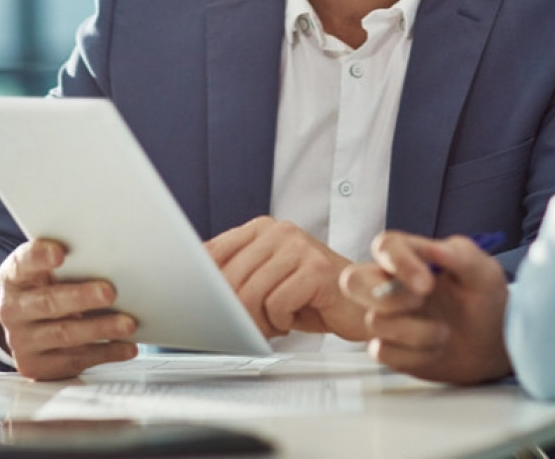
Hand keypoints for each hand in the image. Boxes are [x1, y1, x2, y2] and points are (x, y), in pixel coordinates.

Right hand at [0, 238, 137, 379]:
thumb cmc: (46, 292)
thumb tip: (109, 257)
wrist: (27, 331)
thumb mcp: (47, 274)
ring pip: (64, 334)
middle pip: (48, 302)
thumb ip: (70, 264)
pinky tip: (126, 346)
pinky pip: (75, 360)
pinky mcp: (37, 366)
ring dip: (100, 328)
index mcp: (14, 278)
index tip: (60, 253)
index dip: (39, 257)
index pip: (22, 263)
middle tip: (109, 292)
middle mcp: (13, 310)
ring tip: (127, 324)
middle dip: (81, 297)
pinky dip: (105, 352)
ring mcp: (23, 341)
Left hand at [206, 216, 364, 339]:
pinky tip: (295, 319)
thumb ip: (235, 276)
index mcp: (261, 228)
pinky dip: (282, 321)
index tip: (203, 307)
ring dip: (259, 321)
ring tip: (276, 323)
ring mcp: (300, 247)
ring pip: (250, 293)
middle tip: (252, 326)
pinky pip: (277, 304)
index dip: (203, 286)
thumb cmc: (311, 297)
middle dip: (235, 312)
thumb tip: (192, 289)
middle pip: (229, 278)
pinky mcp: (317, 269)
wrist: (362, 303)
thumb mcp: (267, 281)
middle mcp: (280, 231)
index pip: (212, 252)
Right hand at [339, 231, 511, 383]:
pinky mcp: (390, 347)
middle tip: (420, 303)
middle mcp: (391, 284)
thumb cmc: (487, 301)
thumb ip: (461, 255)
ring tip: (445, 332)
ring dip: (415, 331)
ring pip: (373, 321)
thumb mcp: (484, 273)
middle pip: (353, 281)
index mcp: (412, 257)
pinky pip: (381, 351)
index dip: (399, 263)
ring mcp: (388, 317)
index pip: (386, 246)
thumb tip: (435, 247)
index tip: (427, 284)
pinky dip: (413, 354)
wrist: (496, 345)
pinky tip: (434, 350)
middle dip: (381, 296)